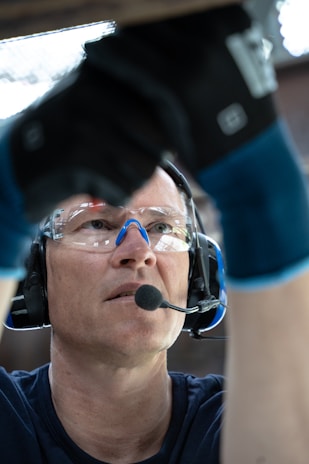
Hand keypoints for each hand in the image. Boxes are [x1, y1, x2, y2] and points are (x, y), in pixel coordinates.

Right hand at [7, 58, 168, 222]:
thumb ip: (133, 103)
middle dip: (146, 162)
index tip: (140, 147)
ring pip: (145, 169)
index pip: (165, 110)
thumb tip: (181, 127)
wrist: (15, 165)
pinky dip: (113, 195)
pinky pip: (124, 189)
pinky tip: (94, 186)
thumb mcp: (93, 105)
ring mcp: (87, 123)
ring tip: (107, 175)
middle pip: (161, 142)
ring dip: (130, 181)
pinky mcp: (79, 158)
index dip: (161, 137)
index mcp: (106, 74)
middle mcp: (97, 92)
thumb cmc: (64, 138)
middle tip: (121, 165)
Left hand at [87, 3, 277, 170]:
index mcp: (230, 16)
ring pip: (137, 28)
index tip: (125, 10)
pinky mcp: (179, 84)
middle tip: (105, 18)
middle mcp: (216, 29)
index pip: (170, 1)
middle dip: (129, 17)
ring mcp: (199, 55)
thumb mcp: (223, 66)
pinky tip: (92, 52)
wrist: (248, 155)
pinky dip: (107, 53)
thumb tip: (146, 24)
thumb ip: (191, 41)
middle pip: (152, 8)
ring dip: (115, 32)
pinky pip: (130, 58)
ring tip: (96, 39)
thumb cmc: (231, 112)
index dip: (144, 6)